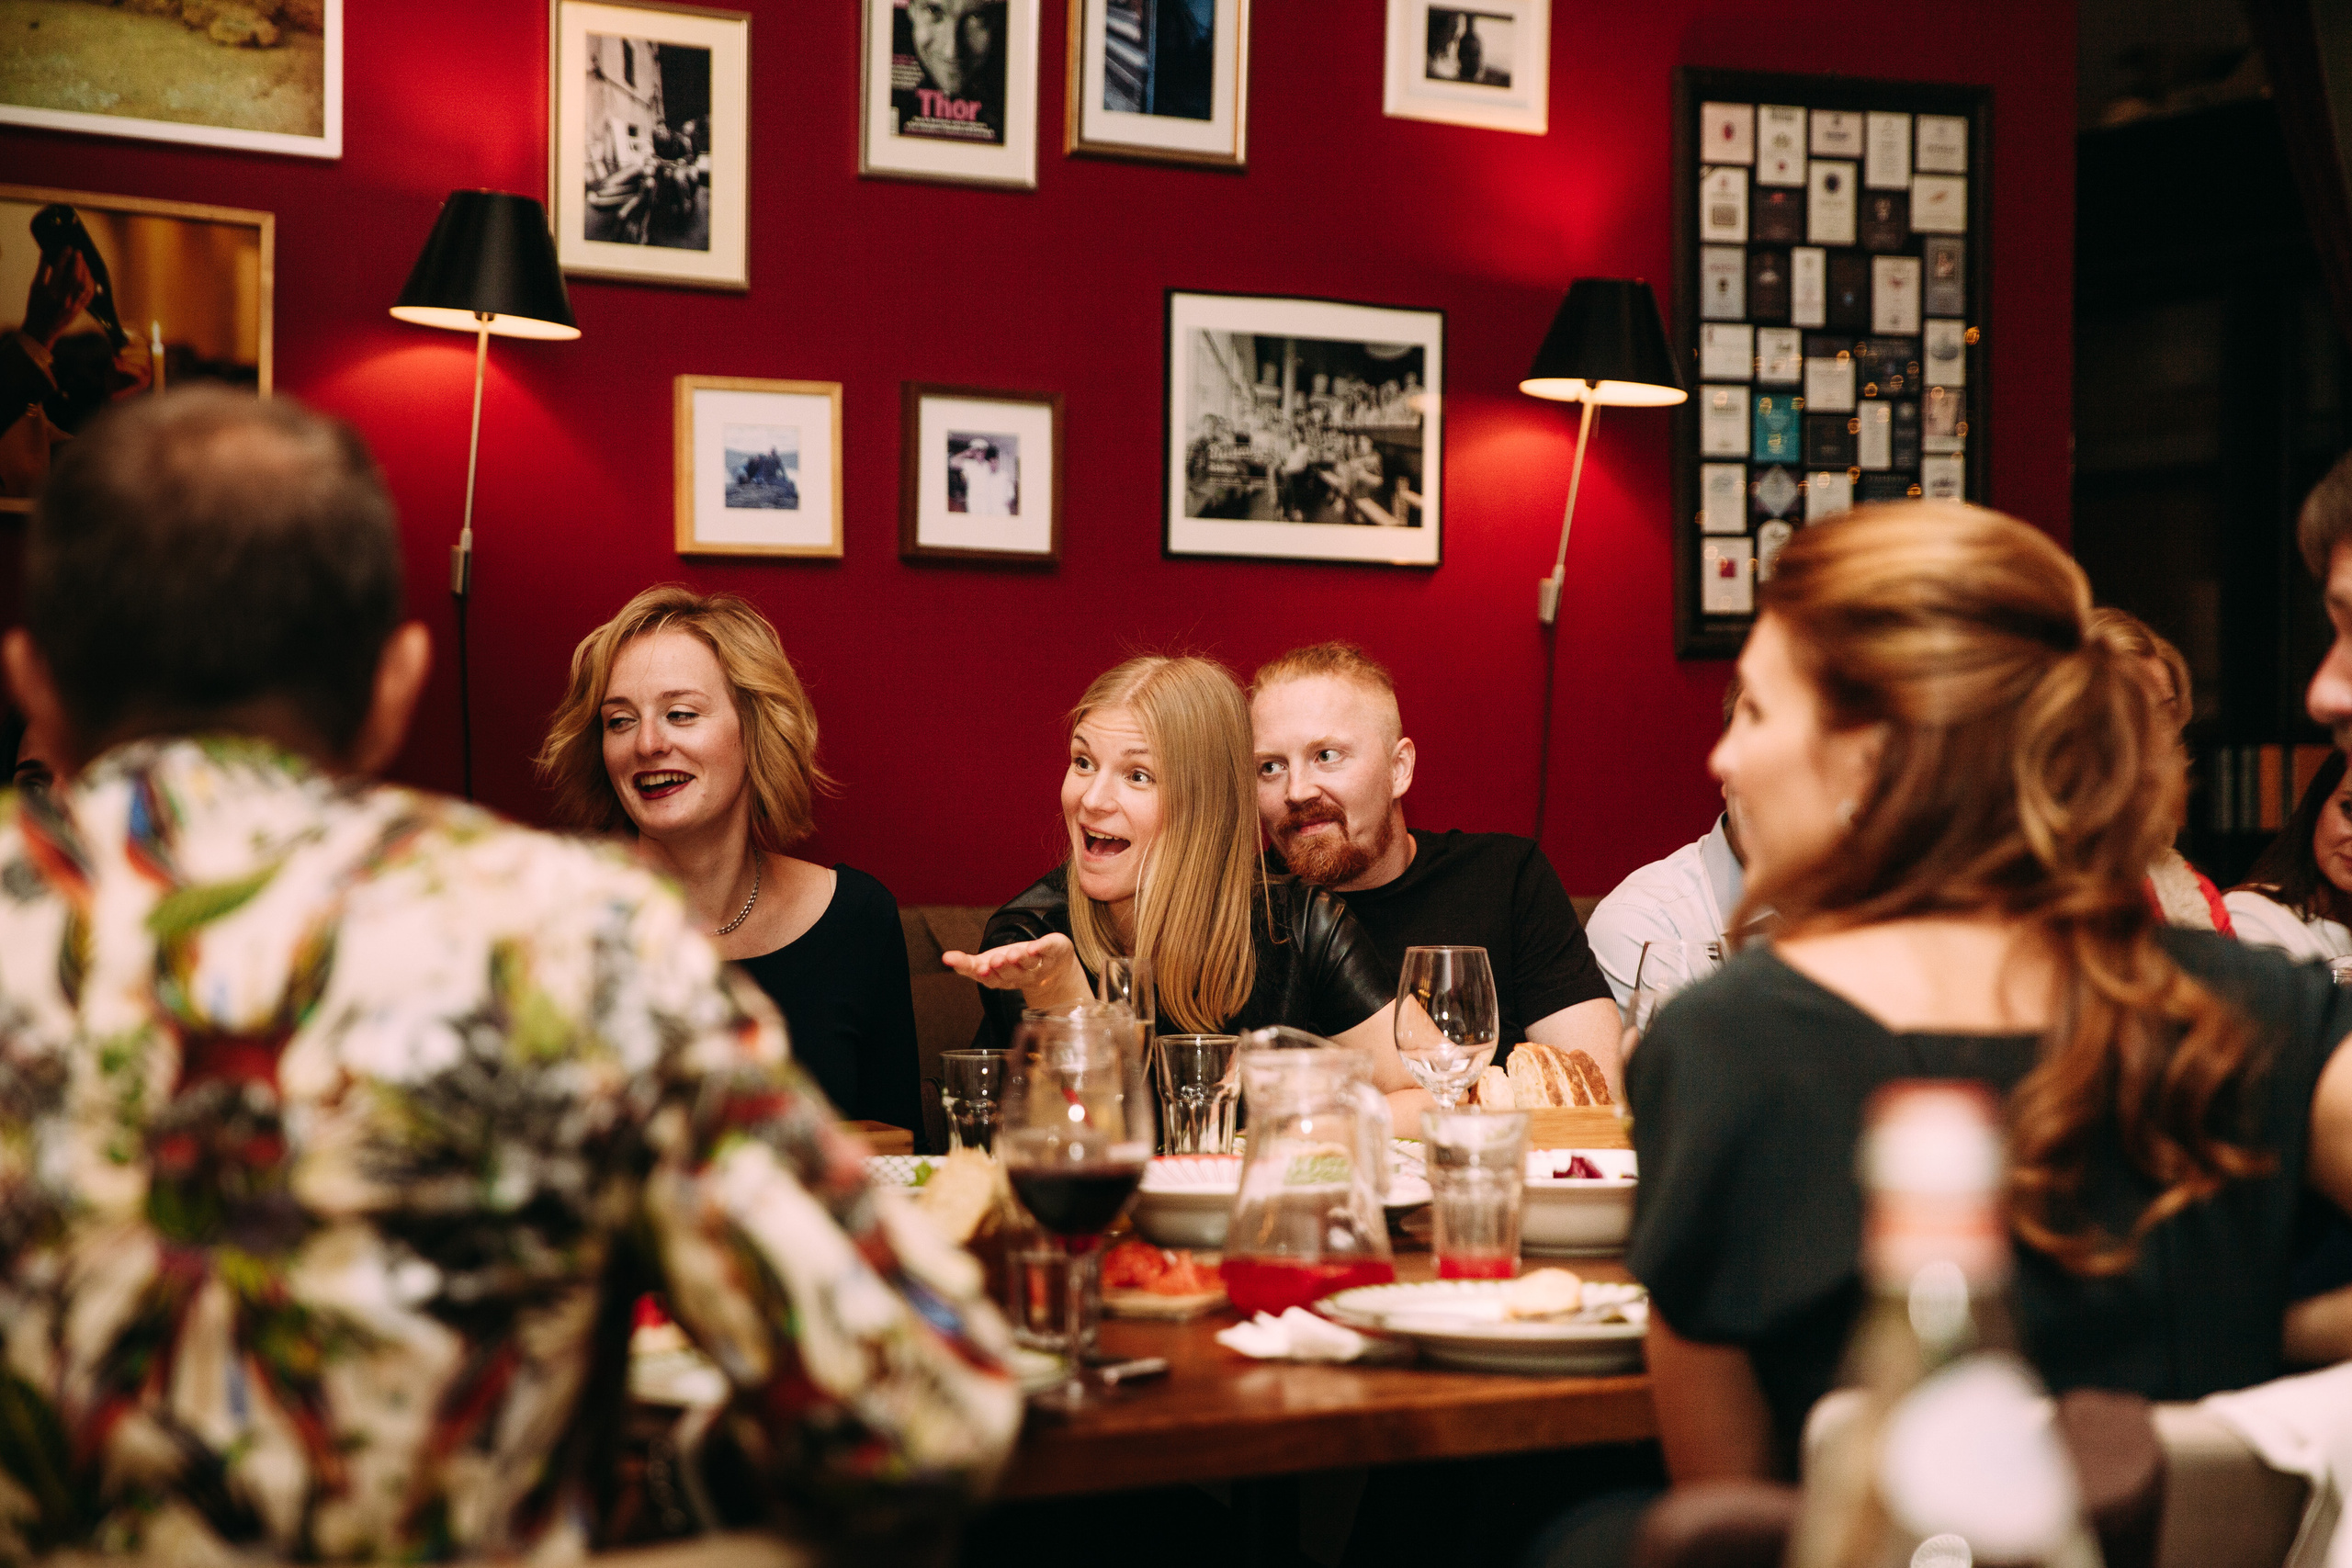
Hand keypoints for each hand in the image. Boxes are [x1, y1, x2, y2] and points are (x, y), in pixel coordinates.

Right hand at [23, 247, 94, 349]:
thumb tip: (47, 252)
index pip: (59, 271)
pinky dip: (91, 283)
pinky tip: (89, 275)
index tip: (68, 248)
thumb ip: (42, 270)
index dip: (65, 257)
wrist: (42, 330)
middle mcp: (63, 299)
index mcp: (50, 293)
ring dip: (86, 272)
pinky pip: (89, 294)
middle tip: (78, 252)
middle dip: (78, 263)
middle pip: (75, 277)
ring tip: (83, 262)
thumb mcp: (35, 287)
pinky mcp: (80, 310)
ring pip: (85, 286)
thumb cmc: (36, 306)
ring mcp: (73, 306)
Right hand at [943, 933, 1082, 999]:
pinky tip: (1036, 946)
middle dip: (1002, 967)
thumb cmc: (1014, 965)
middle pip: (1010, 974)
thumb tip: (945, 959)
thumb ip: (967, 964)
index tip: (980, 970)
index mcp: (1002, 979)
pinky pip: (1048, 950)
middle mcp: (1020, 975)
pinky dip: (1043, 948)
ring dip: (1020, 960)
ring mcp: (1038, 965)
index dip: (984, 975)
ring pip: (1028, 964)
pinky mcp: (1053, 951)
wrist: (1054, 970)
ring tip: (1012, 954)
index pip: (990, 980)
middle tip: (995, 961)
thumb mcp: (987, 964)